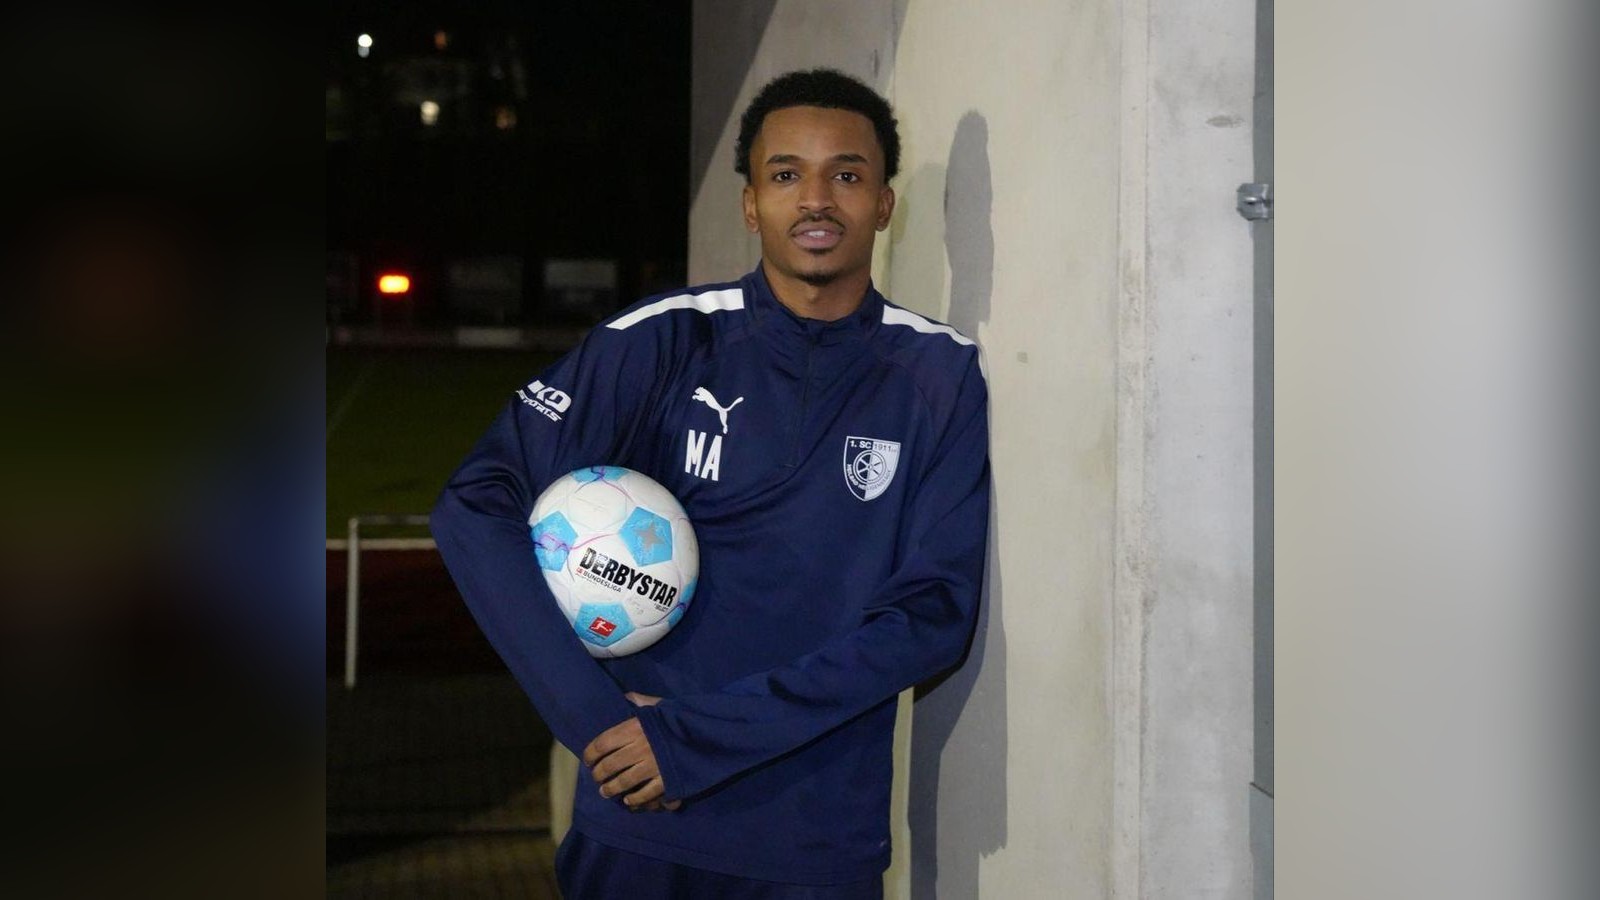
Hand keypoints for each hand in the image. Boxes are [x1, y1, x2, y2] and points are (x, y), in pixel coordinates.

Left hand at [582, 694, 680, 810]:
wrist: (708, 733)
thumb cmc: (682, 718)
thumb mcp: (662, 704)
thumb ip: (642, 701)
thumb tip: (627, 695)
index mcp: (634, 728)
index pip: (602, 743)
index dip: (590, 753)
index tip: (588, 760)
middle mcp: (638, 748)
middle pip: (609, 765)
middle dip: (598, 774)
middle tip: (597, 777)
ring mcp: (651, 767)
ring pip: (622, 782)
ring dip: (611, 789)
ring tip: (606, 792)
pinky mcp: (664, 781)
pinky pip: (643, 794)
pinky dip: (634, 799)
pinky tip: (628, 799)